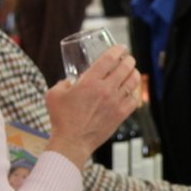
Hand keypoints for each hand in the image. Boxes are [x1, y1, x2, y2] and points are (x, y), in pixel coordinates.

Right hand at [44, 46, 139, 163]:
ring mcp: (115, 102)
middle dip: (129, 59)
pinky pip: (135, 99)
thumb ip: (63, 83)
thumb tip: (70, 81)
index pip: (109, 59)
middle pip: (125, 67)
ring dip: (134, 73)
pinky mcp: (121, 114)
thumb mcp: (54, 94)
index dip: (118, 50)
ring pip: (133, 82)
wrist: (72, 142)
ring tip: (132, 71)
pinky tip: (132, 90)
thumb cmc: (61, 119)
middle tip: (128, 58)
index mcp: (89, 81)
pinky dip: (135, 92)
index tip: (121, 48)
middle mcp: (105, 89)